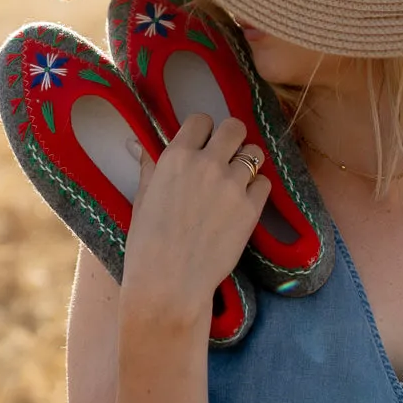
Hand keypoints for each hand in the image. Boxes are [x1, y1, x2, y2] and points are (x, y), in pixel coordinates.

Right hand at [120, 114, 270, 326]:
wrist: (169, 282)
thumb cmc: (147, 243)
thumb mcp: (143, 198)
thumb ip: (150, 166)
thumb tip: (138, 143)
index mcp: (176, 157)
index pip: (201, 120)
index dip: (203, 131)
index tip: (202, 144)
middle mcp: (207, 164)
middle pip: (235, 127)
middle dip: (232, 138)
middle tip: (226, 156)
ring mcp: (232, 185)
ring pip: (255, 153)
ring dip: (248, 162)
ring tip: (237, 180)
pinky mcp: (250, 209)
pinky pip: (264, 183)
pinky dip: (256, 189)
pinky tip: (242, 202)